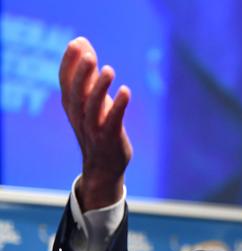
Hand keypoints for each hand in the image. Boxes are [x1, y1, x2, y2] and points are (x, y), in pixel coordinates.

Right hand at [59, 37, 132, 210]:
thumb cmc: (98, 128)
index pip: (65, 82)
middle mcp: (79, 117)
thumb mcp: (90, 100)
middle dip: (81, 74)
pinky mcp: (110, 139)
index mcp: (72, 106)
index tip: (77, 43)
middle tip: (89, 55)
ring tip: (109, 70)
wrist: (103, 167)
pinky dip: (119, 107)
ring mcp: (94, 129)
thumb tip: (83, 42)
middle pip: (76, 93)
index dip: (69, 62)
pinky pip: (113, 121)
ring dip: (100, 88)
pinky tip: (126, 91)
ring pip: (92, 107)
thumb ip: (88, 73)